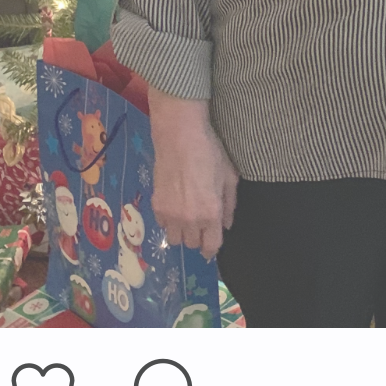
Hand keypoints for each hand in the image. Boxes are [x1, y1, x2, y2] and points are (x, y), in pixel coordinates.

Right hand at [148, 89, 237, 258]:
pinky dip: (168, 221)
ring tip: (185, 217)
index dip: (212, 248)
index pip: (211, 247)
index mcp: (210, 214)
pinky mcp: (156, 206)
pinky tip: (174, 206)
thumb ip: (230, 205)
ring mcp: (170, 214)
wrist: (179, 137)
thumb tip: (226, 225)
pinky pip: (162, 225)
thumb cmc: (209, 153)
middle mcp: (189, 220)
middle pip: (191, 244)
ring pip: (174, 239)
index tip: (211, 243)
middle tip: (201, 222)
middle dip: (198, 237)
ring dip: (181, 232)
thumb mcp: (229, 177)